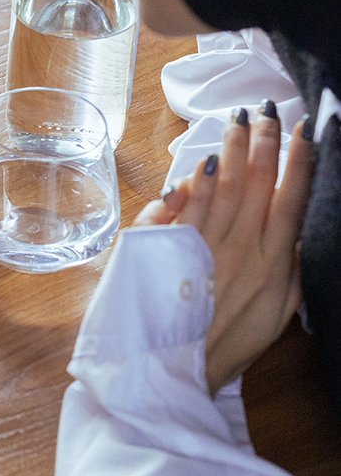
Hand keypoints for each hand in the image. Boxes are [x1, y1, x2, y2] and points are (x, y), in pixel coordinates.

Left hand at [136, 104, 313, 393]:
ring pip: (218, 188)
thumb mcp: (282, 310)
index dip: (299, 162)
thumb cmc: (236, 339)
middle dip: (263, 143)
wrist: (182, 364)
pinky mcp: (167, 250)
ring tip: (236, 120)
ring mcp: (200, 246)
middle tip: (268, 111)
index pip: (290, 200)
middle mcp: (237, 248)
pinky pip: (181, 208)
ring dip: (229, 151)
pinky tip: (197, 161)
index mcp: (272, 262)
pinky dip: (190, 183)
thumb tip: (301, 228)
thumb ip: (293, 266)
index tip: (307, 130)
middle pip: (253, 184)